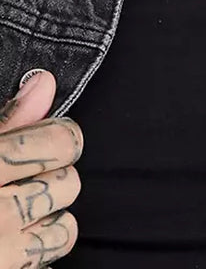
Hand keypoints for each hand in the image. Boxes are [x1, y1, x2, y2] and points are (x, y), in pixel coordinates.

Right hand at [0, 72, 81, 267]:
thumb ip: (4, 120)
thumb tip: (45, 84)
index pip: (64, 143)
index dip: (61, 137)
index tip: (48, 138)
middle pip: (68, 184)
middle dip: (53, 179)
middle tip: (23, 181)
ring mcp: (0, 254)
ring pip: (64, 231)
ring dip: (48, 221)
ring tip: (19, 213)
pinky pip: (43, 265)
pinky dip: (34, 255)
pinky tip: (9, 245)